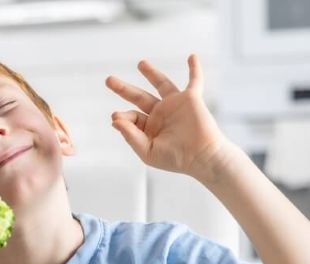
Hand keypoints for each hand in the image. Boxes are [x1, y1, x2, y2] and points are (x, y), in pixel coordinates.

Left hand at [105, 54, 228, 181]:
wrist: (201, 157)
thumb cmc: (175, 159)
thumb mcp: (147, 151)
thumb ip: (130, 135)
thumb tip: (114, 119)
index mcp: (149, 128)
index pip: (131, 116)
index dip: (123, 115)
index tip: (117, 116)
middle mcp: (160, 115)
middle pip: (139, 97)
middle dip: (124, 89)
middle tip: (109, 80)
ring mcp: (175, 105)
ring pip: (161, 84)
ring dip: (152, 73)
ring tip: (140, 64)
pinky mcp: (190, 98)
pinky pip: (194, 80)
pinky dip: (194, 69)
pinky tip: (192, 57)